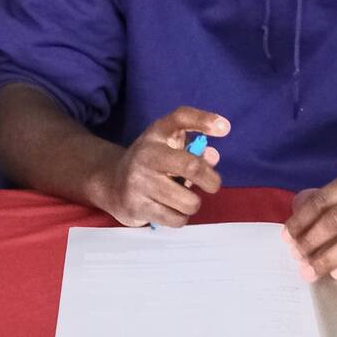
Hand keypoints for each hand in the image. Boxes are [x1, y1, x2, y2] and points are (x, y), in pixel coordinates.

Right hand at [91, 107, 227, 227]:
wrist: (110, 182)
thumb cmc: (151, 162)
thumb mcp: (169, 147)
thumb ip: (194, 148)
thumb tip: (213, 156)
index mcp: (157, 133)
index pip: (181, 117)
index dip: (204, 120)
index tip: (225, 129)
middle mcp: (147, 153)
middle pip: (192, 167)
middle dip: (211, 180)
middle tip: (213, 185)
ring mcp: (140, 181)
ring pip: (187, 201)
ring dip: (193, 203)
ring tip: (184, 199)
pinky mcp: (137, 206)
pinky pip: (176, 219)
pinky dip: (180, 217)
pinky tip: (172, 210)